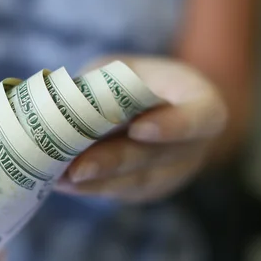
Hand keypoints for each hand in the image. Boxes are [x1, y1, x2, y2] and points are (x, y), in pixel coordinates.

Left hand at [56, 57, 227, 201]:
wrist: (159, 108)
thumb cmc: (140, 80)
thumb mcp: (128, 68)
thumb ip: (106, 84)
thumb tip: (60, 98)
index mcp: (201, 104)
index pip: (198, 119)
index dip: (171, 127)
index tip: (138, 129)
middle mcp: (193, 146)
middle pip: (154, 157)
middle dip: (112, 162)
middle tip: (77, 168)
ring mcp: (173, 173)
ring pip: (134, 182)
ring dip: (93, 182)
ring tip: (58, 178)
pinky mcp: (148, 189)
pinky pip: (120, 191)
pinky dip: (88, 187)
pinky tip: (60, 183)